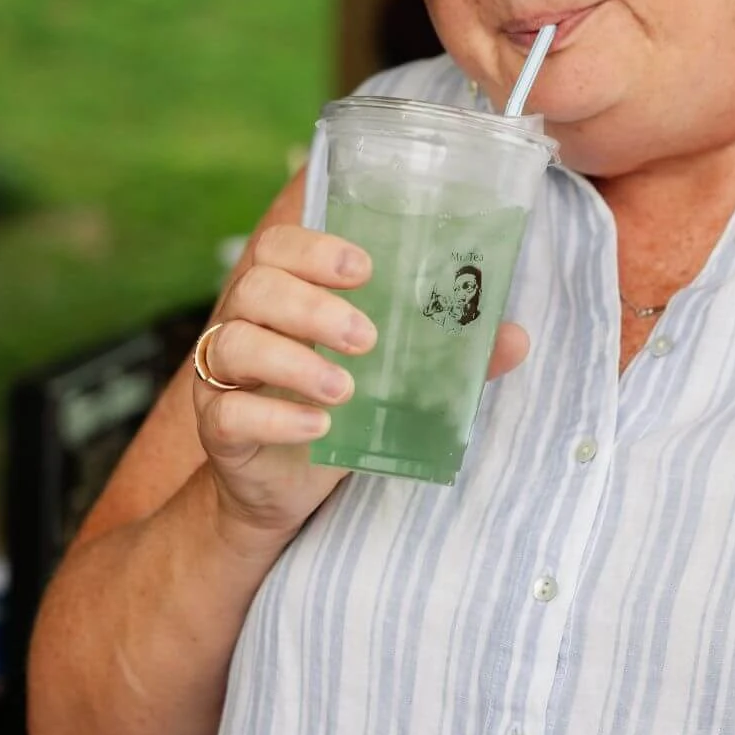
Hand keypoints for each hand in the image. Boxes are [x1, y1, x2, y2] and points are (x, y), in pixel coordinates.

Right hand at [193, 224, 529, 548]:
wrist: (288, 487)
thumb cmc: (342, 408)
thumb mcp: (395, 378)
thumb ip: (447, 354)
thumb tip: (516, 338)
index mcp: (285, 296)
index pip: (279, 247)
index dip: (313, 248)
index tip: (364, 268)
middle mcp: (244, 324)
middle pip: (256, 287)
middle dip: (313, 306)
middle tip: (368, 337)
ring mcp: (222, 377)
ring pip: (234, 344)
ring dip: (294, 361)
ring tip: (346, 387)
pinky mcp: (217, 429)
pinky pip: (227, 413)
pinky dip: (274, 417)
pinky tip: (318, 427)